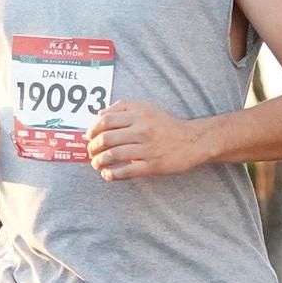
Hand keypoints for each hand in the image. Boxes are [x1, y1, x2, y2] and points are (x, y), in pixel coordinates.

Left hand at [86, 100, 202, 179]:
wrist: (193, 141)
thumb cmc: (167, 125)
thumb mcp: (147, 108)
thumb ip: (123, 107)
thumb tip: (99, 114)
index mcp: (139, 115)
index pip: (106, 120)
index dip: (92, 130)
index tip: (89, 137)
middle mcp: (142, 130)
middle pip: (106, 138)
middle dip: (93, 148)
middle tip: (91, 152)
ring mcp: (147, 149)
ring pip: (113, 155)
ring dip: (99, 162)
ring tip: (96, 164)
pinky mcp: (152, 165)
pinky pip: (126, 171)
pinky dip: (112, 175)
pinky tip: (107, 175)